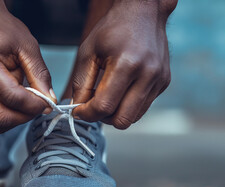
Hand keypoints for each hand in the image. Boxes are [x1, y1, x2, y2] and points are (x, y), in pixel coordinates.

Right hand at [0, 0, 55, 132]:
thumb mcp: (27, 46)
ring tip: (24, 96)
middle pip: (2, 117)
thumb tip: (49, 100)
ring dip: (16, 116)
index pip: (12, 98)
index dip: (34, 105)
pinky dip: (7, 113)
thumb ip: (40, 74)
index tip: (48, 102)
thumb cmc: (1, 29)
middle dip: (26, 115)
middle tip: (39, 104)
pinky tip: (13, 97)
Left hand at [72, 0, 176, 128]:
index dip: (87, 114)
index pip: (104, 106)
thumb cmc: (112, 29)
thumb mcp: (88, 52)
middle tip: (92, 107)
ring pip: (133, 117)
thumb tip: (78, 108)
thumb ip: (81, 84)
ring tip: (105, 97)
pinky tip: (120, 91)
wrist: (143, 13)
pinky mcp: (164, 82)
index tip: (78, 111)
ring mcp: (159, 80)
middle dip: (102, 118)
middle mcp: (147, 74)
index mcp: (126, 64)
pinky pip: (142, 107)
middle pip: (122, 119)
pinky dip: (127, 106)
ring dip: (115, 114)